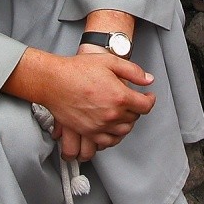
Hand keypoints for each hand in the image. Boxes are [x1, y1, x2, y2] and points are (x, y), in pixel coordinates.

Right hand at [38, 50, 155, 160]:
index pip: (145, 106)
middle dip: (136, 109)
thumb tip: (148, 80)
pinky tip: (112, 127)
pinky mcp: (88, 132)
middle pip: (134, 118)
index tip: (148, 97)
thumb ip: (133, 71)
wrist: (54, 81)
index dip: (150, 100)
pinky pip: (108, 141)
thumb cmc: (77, 70)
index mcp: (120, 96)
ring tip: (123, 113)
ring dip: (126, 123)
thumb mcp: (109, 62)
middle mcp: (112, 114)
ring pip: (123, 131)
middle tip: (132, 101)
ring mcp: (100, 126)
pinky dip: (114, 136)